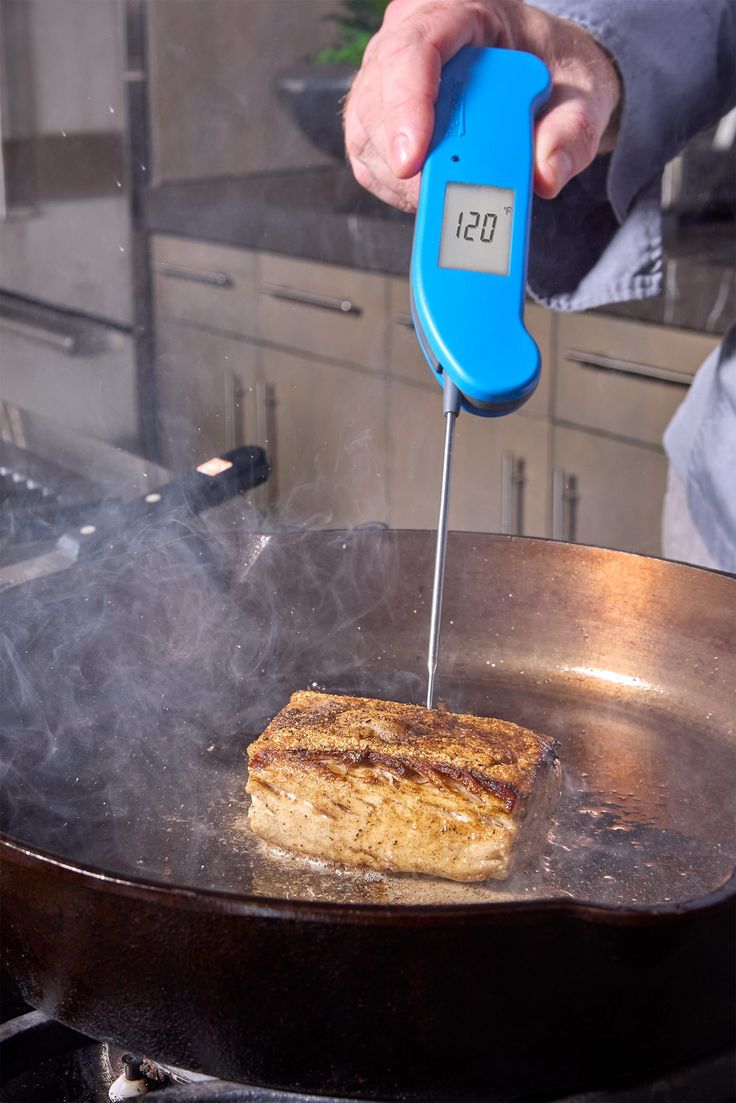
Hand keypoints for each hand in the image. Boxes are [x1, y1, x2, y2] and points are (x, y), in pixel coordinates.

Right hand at [344, 0, 621, 211]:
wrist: (541, 80)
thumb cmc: (554, 75)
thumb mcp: (580, 97)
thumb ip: (569, 134)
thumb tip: (545, 174)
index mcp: (459, 10)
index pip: (414, 49)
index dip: (407, 106)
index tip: (413, 161)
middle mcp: (411, 35)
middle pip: (378, 98)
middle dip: (405, 157)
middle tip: (442, 196)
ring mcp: (388, 79)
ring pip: (367, 134)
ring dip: (403, 179)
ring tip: (451, 191)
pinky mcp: (379, 120)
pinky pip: (370, 160)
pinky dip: (399, 188)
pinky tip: (434, 190)